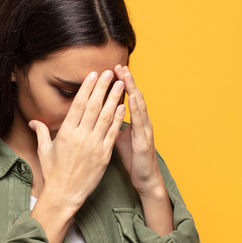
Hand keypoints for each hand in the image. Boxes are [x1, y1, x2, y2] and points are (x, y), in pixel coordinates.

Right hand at [28, 69, 125, 242]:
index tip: (93, 75)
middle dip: (102, 87)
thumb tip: (33, 122)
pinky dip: (118, 119)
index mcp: (65, 133)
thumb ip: (41, 132)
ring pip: (105, 117)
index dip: (87, 88)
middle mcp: (80, 136)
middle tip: (110, 72)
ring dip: (113, 98)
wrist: (64, 194)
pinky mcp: (104, 155)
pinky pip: (112, 133)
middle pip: (93, 106)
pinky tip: (123, 107)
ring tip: (120, 84)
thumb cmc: (53, 173)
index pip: (78, 104)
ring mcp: (93, 145)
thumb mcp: (44, 150)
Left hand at [113, 65, 173, 235]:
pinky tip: (134, 99)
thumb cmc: (133, 157)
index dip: (118, 84)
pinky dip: (138, 109)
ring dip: (133, 89)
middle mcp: (140, 122)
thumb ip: (110, 124)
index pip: (124, 98)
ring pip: (139, 105)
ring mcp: (144, 130)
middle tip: (118, 65)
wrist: (145, 177)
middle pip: (133, 96)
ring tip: (126, 76)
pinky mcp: (145, 140)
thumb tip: (96, 115)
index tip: (109, 70)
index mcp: (133, 120)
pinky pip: (141, 123)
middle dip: (126, 81)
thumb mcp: (118, 138)